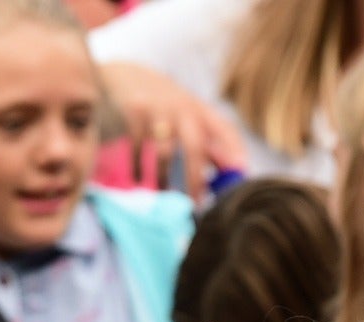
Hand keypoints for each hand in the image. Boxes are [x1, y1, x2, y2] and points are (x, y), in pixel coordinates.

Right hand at [95, 61, 248, 198]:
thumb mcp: (186, 117)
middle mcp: (182, 108)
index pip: (224, 129)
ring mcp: (157, 109)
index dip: (235, 150)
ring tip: (163, 194)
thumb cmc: (161, 106)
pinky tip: (138, 181)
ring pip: (165, 153)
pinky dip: (138, 169)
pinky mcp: (133, 113)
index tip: (240, 171)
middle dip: (195, 177)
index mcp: (199, 110)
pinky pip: (137, 149)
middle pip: (194, 146)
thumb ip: (206, 142)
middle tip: (195, 202)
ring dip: (165, 179)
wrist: (123, 76)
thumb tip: (231, 170)